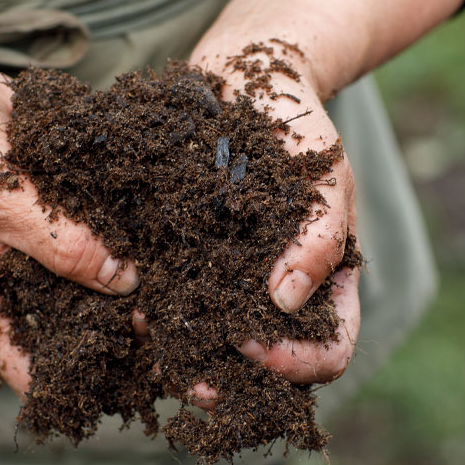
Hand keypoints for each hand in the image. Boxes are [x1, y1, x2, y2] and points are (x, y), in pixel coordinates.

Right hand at [0, 20, 137, 396]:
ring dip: (131, 293)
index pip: (23, 362)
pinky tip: (171, 248)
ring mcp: (44, 244)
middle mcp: (22, 277)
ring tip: (184, 305)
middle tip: (172, 347)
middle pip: (72, 326)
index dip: (62, 387)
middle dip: (116, 339)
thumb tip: (128, 284)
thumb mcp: (6, 205)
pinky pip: (101, 237)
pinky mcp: (66, 211)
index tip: (110, 400)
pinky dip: (129, 245)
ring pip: (93, 284)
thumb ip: (64, 246)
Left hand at [189, 40, 361, 394]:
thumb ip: (321, 237)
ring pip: (217, 345)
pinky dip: (161, 315)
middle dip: (232, 381)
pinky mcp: (190, 262)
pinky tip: (136, 308)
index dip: (295, 364)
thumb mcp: (325, 176)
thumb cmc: (297, 129)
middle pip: (266, 365)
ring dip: (189, 359)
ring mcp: (234, 282)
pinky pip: (178, 303)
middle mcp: (278, 296)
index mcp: (327, 285)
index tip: (252, 345)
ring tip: (156, 349)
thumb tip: (287, 301)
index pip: (328, 353)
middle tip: (192, 383)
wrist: (241, 81)